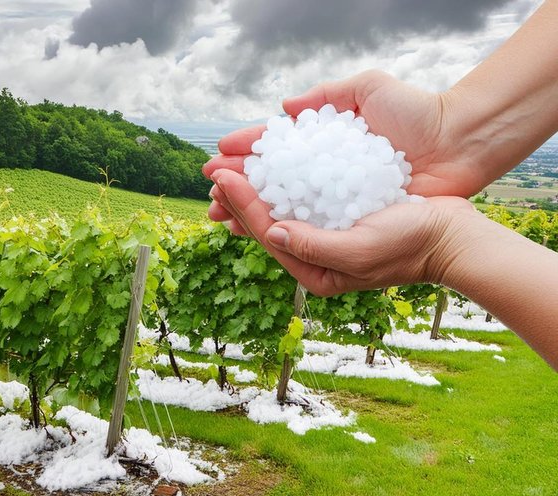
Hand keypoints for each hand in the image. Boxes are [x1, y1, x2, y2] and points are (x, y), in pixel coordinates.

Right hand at [203, 70, 488, 230]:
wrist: (459, 144)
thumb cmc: (416, 114)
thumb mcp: (370, 89)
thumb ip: (327, 94)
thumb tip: (283, 109)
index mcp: (324, 141)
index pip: (275, 148)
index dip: (245, 152)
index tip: (218, 158)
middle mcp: (325, 172)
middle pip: (271, 181)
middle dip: (237, 187)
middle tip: (211, 192)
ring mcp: (337, 198)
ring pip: (283, 206)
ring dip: (250, 210)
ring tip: (222, 214)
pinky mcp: (352, 220)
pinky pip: (309, 226)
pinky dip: (281, 228)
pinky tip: (257, 230)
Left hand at [209, 168, 478, 295]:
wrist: (452, 237)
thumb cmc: (412, 244)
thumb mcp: (361, 248)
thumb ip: (315, 244)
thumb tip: (272, 232)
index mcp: (314, 272)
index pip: (267, 232)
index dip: (241, 203)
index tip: (221, 176)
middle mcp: (314, 257)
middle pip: (265, 223)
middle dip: (237, 196)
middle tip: (212, 168)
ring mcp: (325, 239)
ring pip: (278, 211)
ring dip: (254, 188)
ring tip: (229, 166)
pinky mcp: (337, 219)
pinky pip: (299, 200)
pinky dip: (280, 183)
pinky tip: (268, 166)